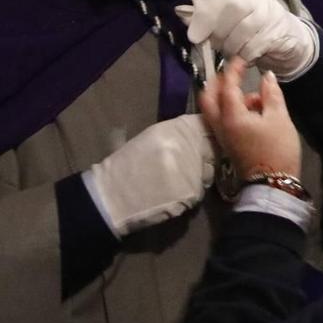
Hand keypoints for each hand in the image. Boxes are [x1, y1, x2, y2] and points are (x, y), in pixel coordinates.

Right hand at [82, 113, 216, 237]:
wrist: (112, 197)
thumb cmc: (126, 166)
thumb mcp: (149, 139)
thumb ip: (177, 133)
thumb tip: (198, 131)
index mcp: (175, 128)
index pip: (204, 126)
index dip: (205, 135)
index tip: (202, 141)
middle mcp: (188, 145)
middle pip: (211, 149)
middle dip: (204, 157)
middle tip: (187, 166)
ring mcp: (193, 169)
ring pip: (208, 171)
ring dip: (198, 176)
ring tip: (175, 182)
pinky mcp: (193, 191)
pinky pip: (199, 191)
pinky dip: (190, 194)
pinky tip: (172, 195)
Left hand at [179, 0, 319, 81]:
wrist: (287, 40)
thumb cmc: (251, 29)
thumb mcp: (227, 20)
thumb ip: (206, 16)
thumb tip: (181, 13)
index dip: (205, 15)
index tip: (194, 36)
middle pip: (233, 9)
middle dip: (219, 33)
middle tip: (217, 46)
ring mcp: (270, 14)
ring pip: (243, 30)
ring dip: (231, 47)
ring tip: (231, 51)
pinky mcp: (277, 33)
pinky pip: (253, 47)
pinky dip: (244, 56)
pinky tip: (244, 57)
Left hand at [200, 59, 301, 182]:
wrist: (273, 184)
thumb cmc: (277, 149)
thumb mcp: (279, 118)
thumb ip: (271, 94)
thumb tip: (266, 76)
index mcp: (232, 116)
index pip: (227, 86)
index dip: (233, 70)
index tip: (242, 59)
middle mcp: (220, 124)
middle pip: (208, 97)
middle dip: (217, 82)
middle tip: (232, 73)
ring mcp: (221, 135)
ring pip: (213, 108)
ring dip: (226, 96)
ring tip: (254, 97)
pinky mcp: (227, 142)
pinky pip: (221, 119)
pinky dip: (230, 108)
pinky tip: (252, 110)